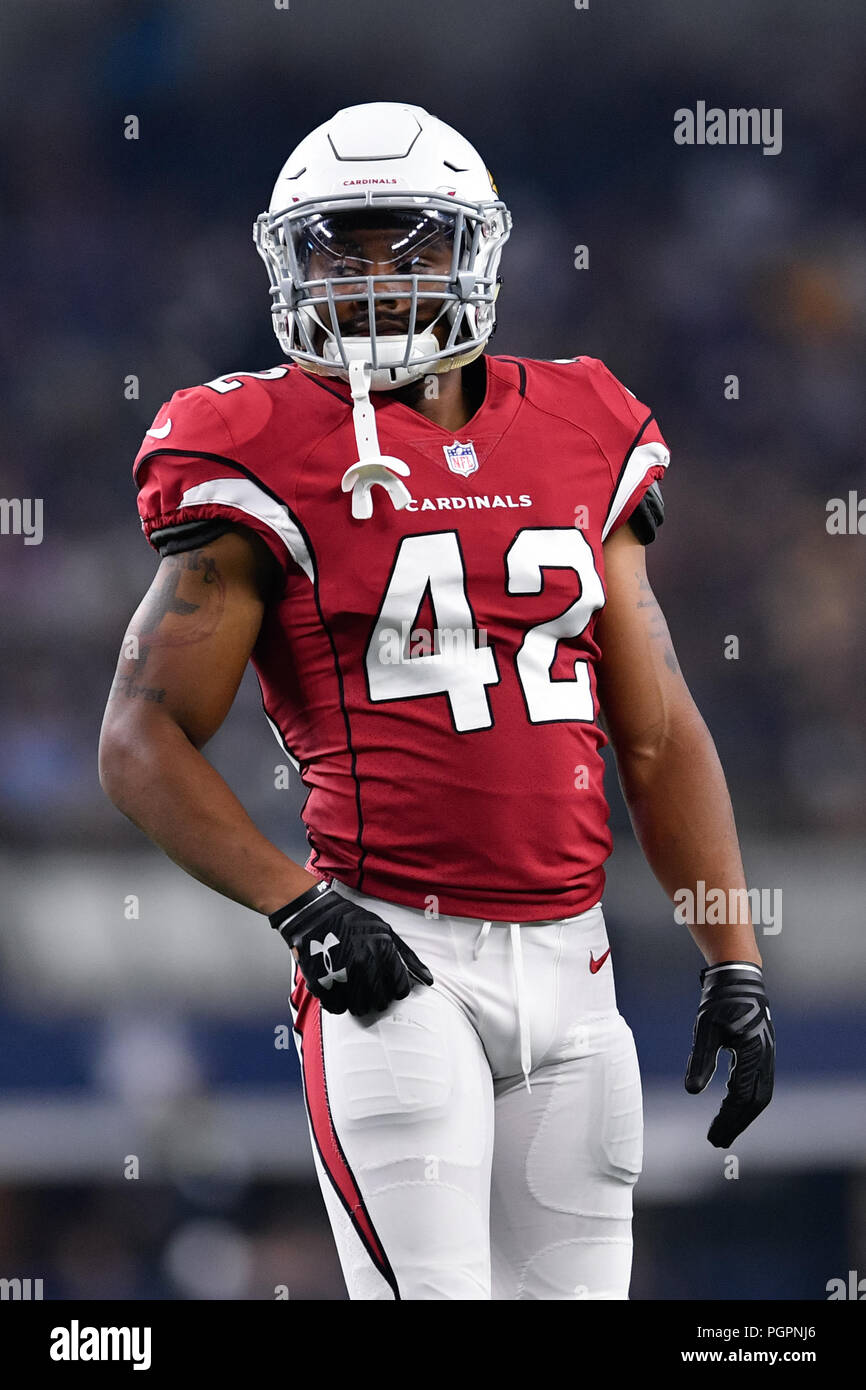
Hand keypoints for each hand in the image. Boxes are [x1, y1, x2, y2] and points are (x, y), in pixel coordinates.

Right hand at [269, 881, 433, 1015]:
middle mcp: (364, 963)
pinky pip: (338, 1008)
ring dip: (359, 1002)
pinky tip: (337, 988)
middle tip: (369, 984)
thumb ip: (407, 957)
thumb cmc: (353, 923)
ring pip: (360, 1009)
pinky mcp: (322, 982)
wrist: (313, 915)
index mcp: (383, 950)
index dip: (396, 989)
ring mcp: (342, 974)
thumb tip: (429, 981)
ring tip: (353, 986)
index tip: (388, 984)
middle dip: (378, 997)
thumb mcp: (385, 932)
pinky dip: (338, 1003)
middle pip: (381, 1002)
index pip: (401, 989)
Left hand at [684, 961, 774, 1146]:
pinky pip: (758, 1083)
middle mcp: (765, 1057)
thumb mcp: (705, 1029)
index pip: (740, 1097)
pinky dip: (745, 1100)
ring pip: (759, 1095)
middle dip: (736, 1123)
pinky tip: (729, 1105)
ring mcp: (766, 1055)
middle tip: (717, 1141)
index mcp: (753, 1053)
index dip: (727, 1119)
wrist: (737, 979)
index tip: (712, 1136)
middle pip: (755, 1102)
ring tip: (724, 1130)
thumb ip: (701, 1060)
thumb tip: (692, 1091)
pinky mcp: (762, 1052)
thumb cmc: (720, 1002)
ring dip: (742, 1115)